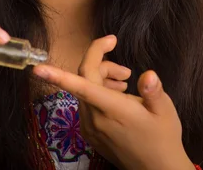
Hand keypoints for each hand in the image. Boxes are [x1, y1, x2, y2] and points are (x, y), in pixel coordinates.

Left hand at [33, 35, 193, 169]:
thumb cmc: (163, 138)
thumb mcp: (165, 111)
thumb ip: (153, 91)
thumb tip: (148, 75)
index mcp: (112, 109)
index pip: (81, 86)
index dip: (58, 76)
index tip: (37, 68)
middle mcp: (95, 119)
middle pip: (85, 78)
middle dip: (103, 64)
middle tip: (126, 71)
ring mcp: (90, 127)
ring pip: (85, 90)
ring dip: (102, 79)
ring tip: (126, 83)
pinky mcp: (90, 133)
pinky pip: (87, 104)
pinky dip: (98, 93)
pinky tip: (119, 98)